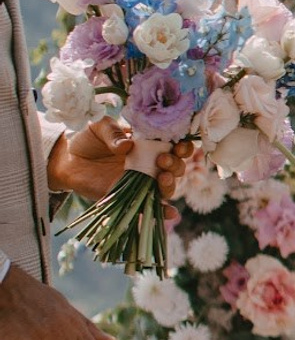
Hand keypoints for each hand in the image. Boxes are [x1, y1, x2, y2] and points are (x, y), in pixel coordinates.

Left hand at [44, 118, 185, 207]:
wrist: (66, 159)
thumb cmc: (86, 138)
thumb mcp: (100, 127)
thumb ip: (114, 133)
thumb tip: (127, 146)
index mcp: (147, 144)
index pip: (173, 145)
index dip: (182, 146)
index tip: (180, 145)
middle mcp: (148, 164)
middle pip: (175, 168)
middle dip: (175, 165)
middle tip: (162, 160)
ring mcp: (140, 182)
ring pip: (166, 187)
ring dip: (170, 184)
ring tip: (161, 178)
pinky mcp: (129, 198)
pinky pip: (149, 206)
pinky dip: (163, 212)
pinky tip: (170, 212)